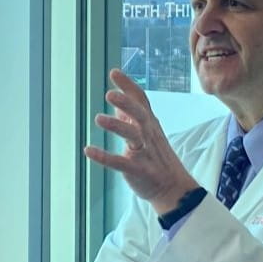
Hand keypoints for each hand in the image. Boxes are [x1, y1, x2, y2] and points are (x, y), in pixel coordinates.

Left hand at [84, 68, 198, 213]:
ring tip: (98, 119)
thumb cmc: (157, 158)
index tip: (114, 72)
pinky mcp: (139, 170)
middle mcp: (149, 135)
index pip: (141, 100)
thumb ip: (131, 117)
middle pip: (140, 114)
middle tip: (109, 94)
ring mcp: (145, 153)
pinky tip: (88, 150)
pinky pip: (121, 163)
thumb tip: (118, 101)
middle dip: (126, 103)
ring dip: (116, 126)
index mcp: (150, 124)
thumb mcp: (148, 133)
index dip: (128, 86)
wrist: (174, 188)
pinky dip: (105, 157)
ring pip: (133, 136)